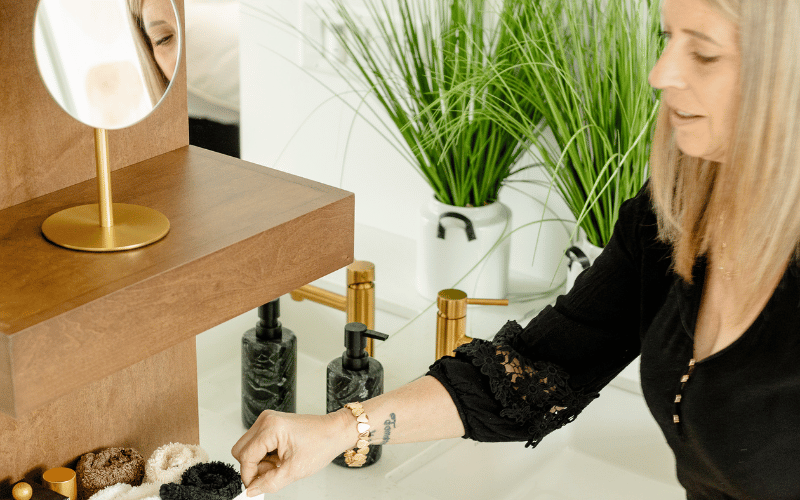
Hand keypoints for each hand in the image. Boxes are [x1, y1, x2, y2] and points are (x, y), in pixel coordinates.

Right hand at [231, 410, 351, 494]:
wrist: (334, 432)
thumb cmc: (321, 444)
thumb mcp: (294, 470)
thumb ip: (269, 483)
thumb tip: (252, 490)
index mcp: (271, 428)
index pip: (246, 456)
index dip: (249, 475)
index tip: (256, 486)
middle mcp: (266, 420)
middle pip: (241, 450)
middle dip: (253, 467)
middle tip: (272, 473)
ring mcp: (268, 421)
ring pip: (248, 448)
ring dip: (260, 462)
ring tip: (280, 464)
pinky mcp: (271, 424)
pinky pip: (257, 444)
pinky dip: (265, 455)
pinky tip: (280, 457)